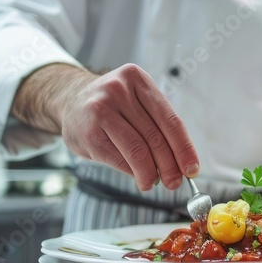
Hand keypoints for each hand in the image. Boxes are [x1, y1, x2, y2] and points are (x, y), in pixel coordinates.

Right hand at [13, 63, 198, 190]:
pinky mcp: (89, 133)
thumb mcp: (136, 101)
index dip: (184, 148)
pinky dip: (132, 172)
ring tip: (153, 183)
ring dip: (150, 173)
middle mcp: (118, 90)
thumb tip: (181, 164)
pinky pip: (119, 159)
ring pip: (138, 150)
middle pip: (155, 137)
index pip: (170, 120)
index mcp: (137, 79)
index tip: (192, 168)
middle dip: (169, 166)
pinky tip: (136, 176)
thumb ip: (157, 125)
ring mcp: (101, 111)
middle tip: (175, 182)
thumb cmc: (112, 105)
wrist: (69, 99)